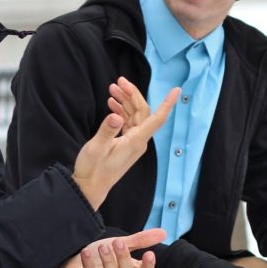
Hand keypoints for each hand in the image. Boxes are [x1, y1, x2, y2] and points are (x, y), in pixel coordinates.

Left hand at [56, 228, 166, 267]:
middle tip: (117, 242)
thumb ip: (139, 240)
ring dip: (108, 262)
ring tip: (103, 246)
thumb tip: (164, 232)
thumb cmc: (98, 256)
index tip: (150, 253)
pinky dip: (89, 267)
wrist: (71, 265)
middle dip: (123, 257)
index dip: (148, 266)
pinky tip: (86, 253)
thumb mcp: (118, 245)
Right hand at [72, 78, 178, 209]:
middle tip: (119, 81)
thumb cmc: (93, 169)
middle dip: (132, 94)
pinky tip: (112, 104)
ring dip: (125, 101)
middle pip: (142, 112)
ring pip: (134, 116)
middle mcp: (138, 141)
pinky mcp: (125, 144)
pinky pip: (128, 123)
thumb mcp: (97, 147)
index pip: (157, 119)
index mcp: (136, 141)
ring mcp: (133, 142)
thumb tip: (116, 115)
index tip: (176, 90)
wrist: (90, 186)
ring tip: (112, 88)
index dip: (168, 104)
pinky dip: (121, 111)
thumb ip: (107, 130)